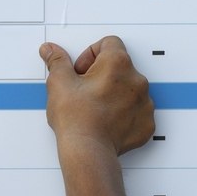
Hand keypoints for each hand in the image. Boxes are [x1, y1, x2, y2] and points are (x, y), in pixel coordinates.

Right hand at [40, 36, 154, 156]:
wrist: (88, 151)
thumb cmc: (76, 119)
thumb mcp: (59, 83)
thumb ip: (57, 61)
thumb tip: (50, 50)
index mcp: (117, 63)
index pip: (109, 43)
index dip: (90, 55)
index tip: (81, 71)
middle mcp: (136, 80)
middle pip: (119, 67)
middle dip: (102, 76)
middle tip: (84, 92)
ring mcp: (144, 103)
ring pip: (129, 90)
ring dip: (114, 94)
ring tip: (95, 109)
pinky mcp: (146, 122)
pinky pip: (136, 112)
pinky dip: (123, 114)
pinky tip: (106, 121)